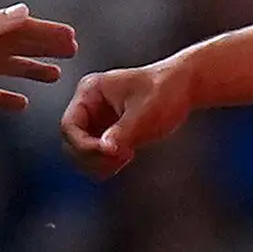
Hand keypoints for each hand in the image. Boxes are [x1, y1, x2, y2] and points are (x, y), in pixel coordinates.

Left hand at [0, 5, 76, 111]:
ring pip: (4, 68)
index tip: (71, 38)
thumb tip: (24, 11)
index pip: (18, 28)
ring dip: (28, 71)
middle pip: (16, 46)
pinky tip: (20, 105)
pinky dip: (1, 98)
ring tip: (55, 77)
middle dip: (43, 49)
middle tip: (72, 53)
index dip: (45, 33)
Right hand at [59, 56, 196, 176]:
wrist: (183, 87)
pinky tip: (128, 156)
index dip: (85, 145)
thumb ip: (123, 132)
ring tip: (128, 154)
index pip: (69, 126)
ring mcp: (96, 121)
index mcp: (89, 92)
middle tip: (123, 156)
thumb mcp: (145, 112)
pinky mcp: (106, 134)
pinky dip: (108, 164)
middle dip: (94, 156)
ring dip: (101, 162)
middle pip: (72, 144)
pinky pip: (96, 158)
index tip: (111, 152)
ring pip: (82, 155)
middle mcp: (87, 106)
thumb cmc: (165, 91)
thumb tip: (105, 150)